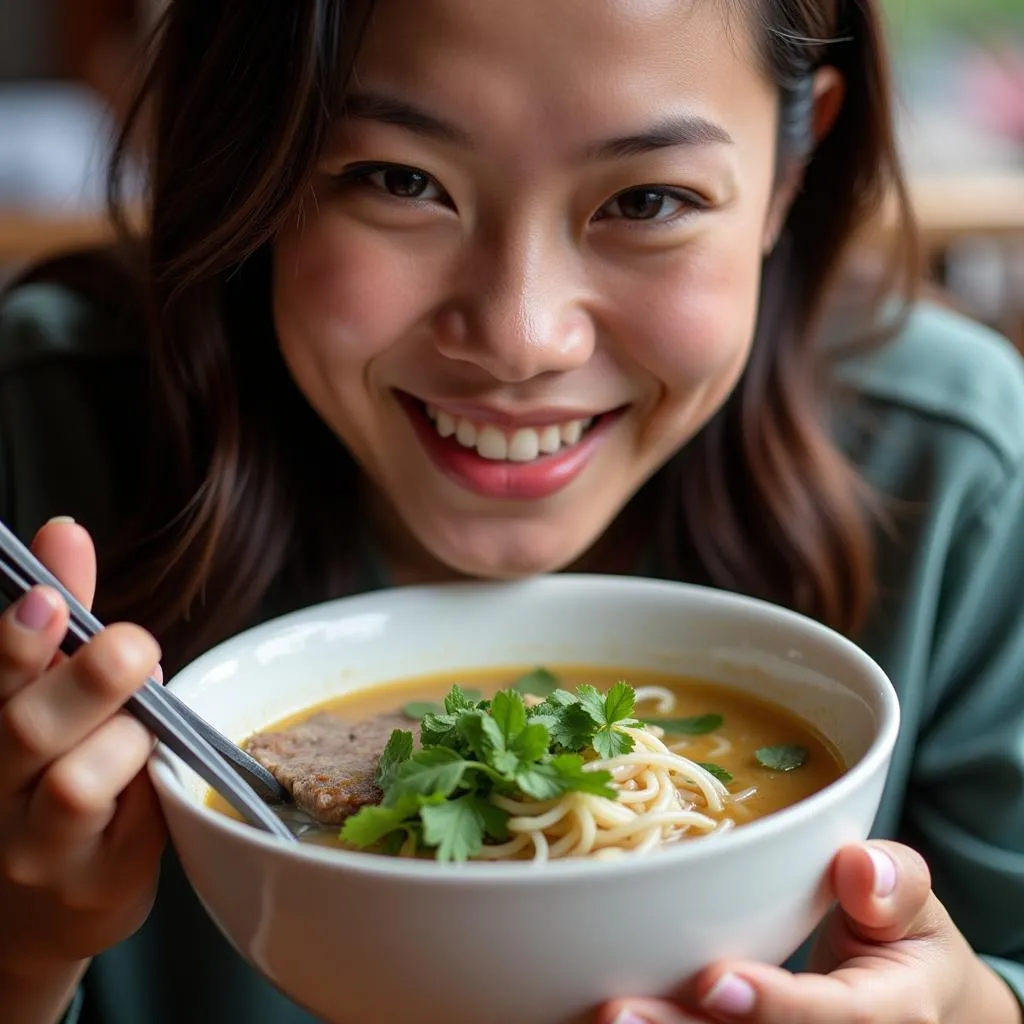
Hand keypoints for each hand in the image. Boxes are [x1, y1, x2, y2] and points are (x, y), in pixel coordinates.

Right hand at [0, 519, 165, 980]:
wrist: (43, 907)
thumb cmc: (53, 781)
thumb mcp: (52, 695)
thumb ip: (65, 621)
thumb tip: (64, 531)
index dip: (16, 643)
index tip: (47, 600)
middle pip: (25, 729)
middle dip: (87, 679)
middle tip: (134, 647)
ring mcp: (37, 845)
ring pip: (74, 785)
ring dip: (123, 740)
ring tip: (143, 729)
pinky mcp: (96, 883)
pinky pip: (135, 831)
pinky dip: (154, 791)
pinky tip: (155, 777)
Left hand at [598, 840, 1021, 1023]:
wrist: (918, 1012)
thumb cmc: (905, 945)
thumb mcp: (914, 907)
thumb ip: (893, 882)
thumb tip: (857, 865)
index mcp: (889, 1014)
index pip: (834, 1019)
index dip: (774, 1006)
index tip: (714, 978)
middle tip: (616, 1011)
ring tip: (597, 1016)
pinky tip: (589, 1015)